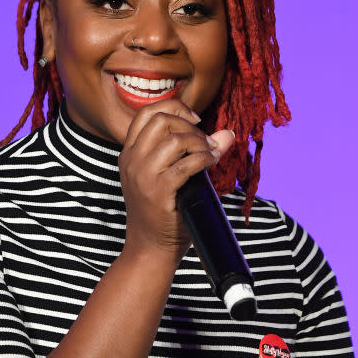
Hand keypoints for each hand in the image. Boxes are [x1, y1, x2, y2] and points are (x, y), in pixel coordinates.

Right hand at [119, 100, 233, 261]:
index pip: (147, 113)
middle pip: (162, 120)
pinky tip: (210, 164)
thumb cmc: (162, 214)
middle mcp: (132, 161)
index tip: (195, 122)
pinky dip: (204, 159)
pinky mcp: (158, 191)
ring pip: (175, 139)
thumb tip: (227, 133)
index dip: (175, 108)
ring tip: (210, 155)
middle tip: (205, 142)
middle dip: (190, 125)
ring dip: (200, 142)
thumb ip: (191, 152)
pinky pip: (187, 164)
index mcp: (129, 154)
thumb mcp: (167, 177)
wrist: (150, 249)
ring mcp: (143, 176)